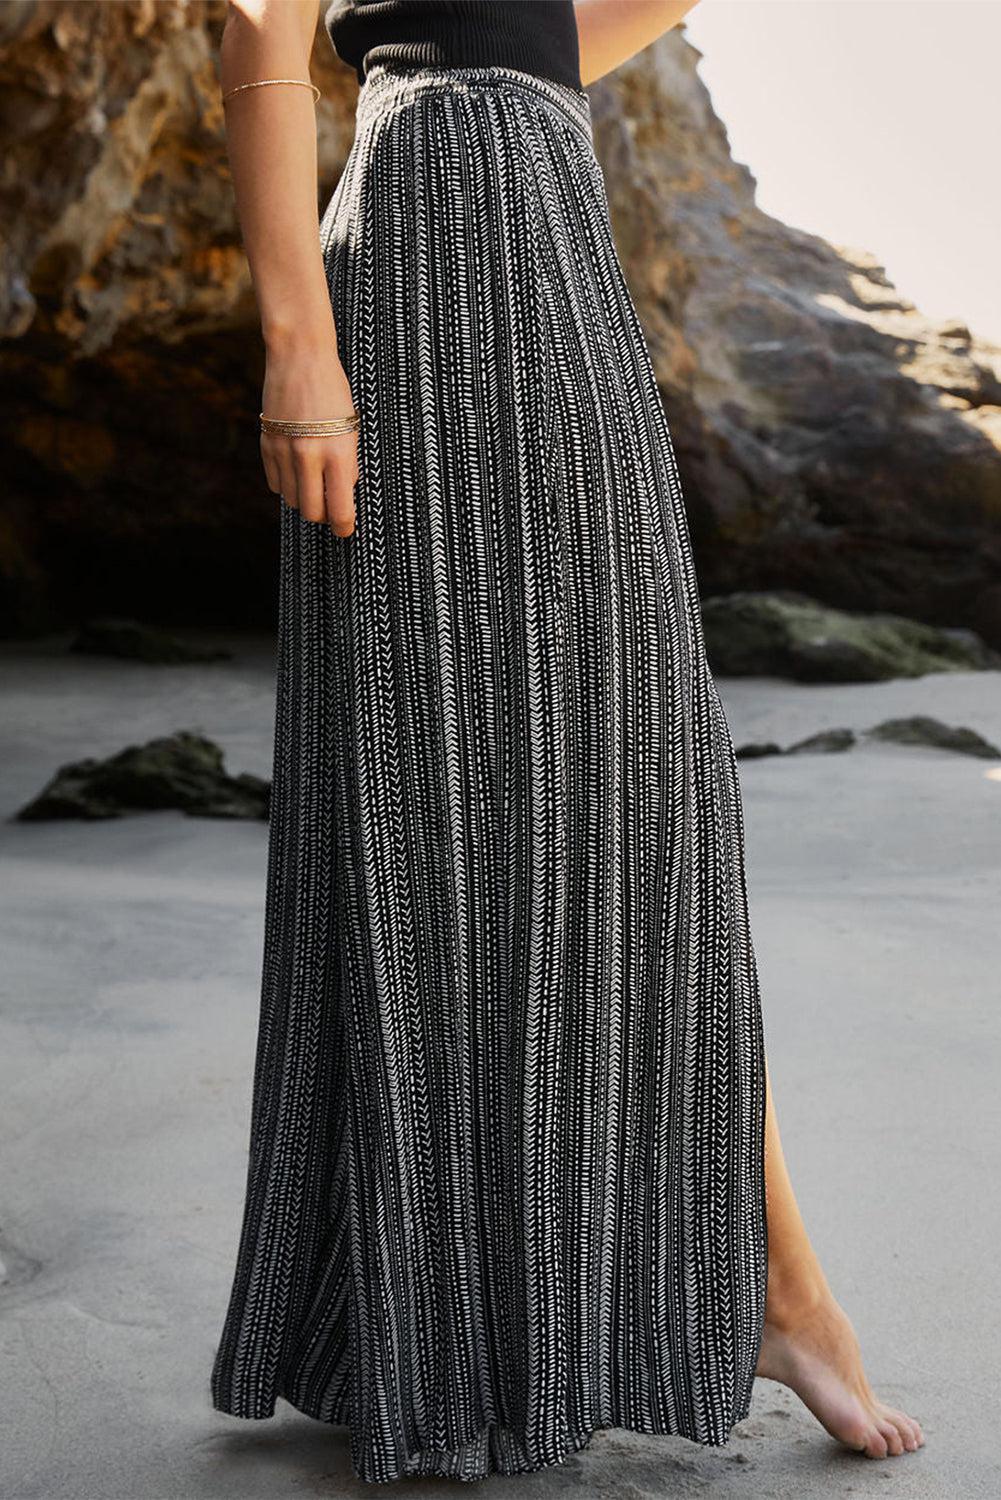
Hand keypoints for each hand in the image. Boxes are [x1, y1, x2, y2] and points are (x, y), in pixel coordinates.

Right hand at [260, 343, 359, 537]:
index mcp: (338, 452)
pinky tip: (296, 472)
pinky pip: (274, 483)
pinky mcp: (267, 444)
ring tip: (314, 484)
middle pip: (312, 511)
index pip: (340, 509)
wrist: (299, 356)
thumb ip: (347, 465)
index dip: (344, 526)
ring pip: (291, 500)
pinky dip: (286, 485)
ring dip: (304, 499)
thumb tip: (343, 497)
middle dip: (323, 516)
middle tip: (331, 509)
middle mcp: (309, 456)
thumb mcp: (350, 428)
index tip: (346, 529)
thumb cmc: (333, 391)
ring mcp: (284, 451)